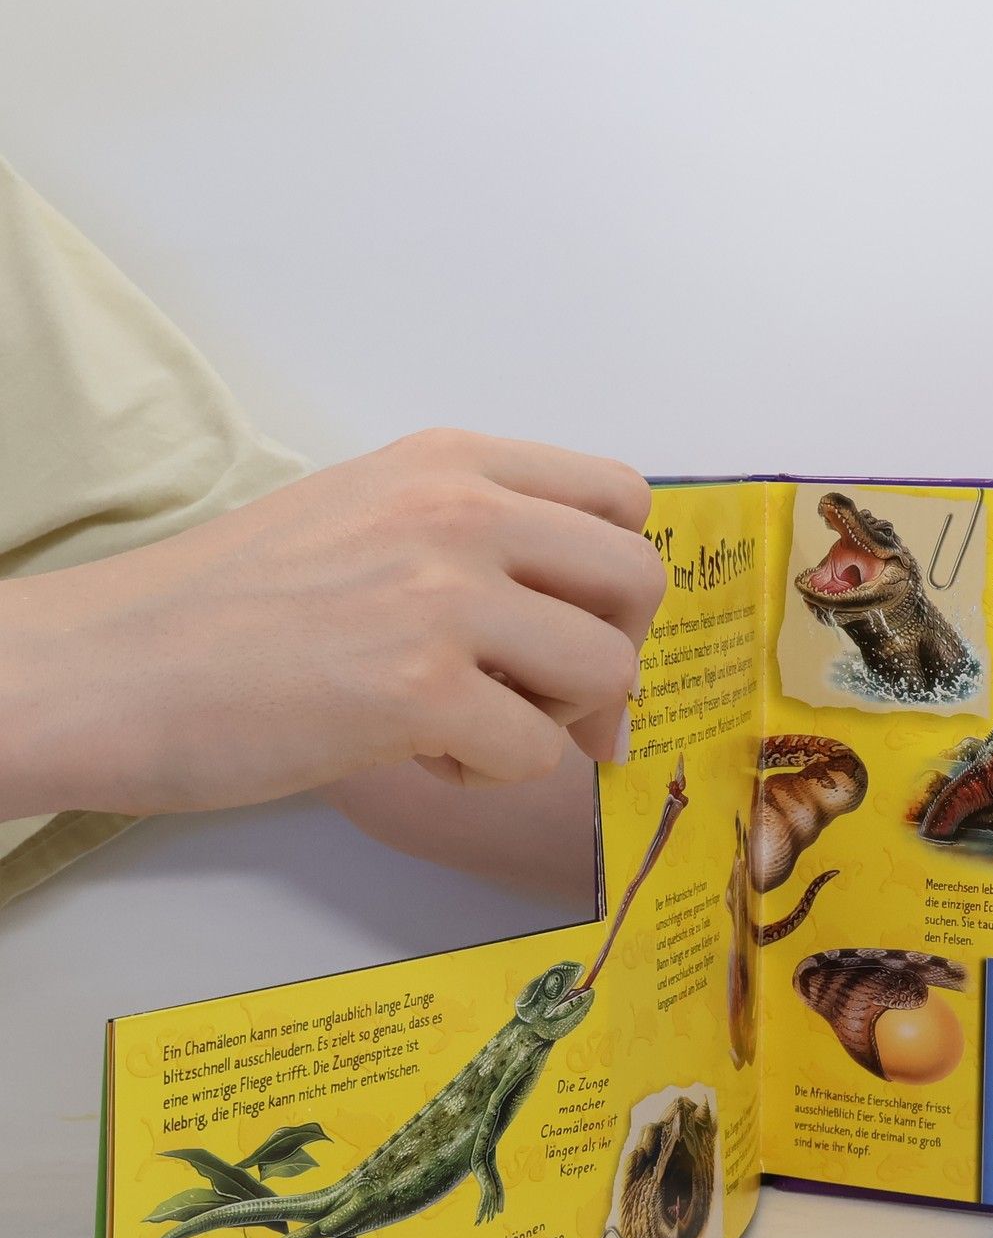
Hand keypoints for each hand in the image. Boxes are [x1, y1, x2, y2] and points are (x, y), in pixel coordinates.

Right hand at [0, 429, 662, 816]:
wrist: (107, 668)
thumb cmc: (228, 606)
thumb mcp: (364, 516)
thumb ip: (474, 537)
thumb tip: (588, 612)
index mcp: (451, 463)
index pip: (624, 496)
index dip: (615, 579)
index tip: (577, 628)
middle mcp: (461, 511)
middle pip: (640, 581)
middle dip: (613, 656)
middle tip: (550, 703)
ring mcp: (443, 596)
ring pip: (607, 673)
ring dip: (554, 722)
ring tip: (468, 727)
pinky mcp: (422, 690)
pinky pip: (538, 753)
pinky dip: (489, 775)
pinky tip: (419, 756)